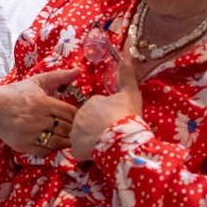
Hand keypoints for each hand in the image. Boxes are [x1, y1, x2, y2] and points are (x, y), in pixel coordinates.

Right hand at [0, 68, 80, 155]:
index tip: (80, 115)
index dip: (78, 115)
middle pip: (66, 128)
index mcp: (41, 103)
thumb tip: (79, 70)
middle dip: (74, 128)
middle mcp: (35, 120)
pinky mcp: (23, 146)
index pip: (70, 113)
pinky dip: (53, 148)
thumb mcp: (37, 81)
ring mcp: (28, 135)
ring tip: (68, 135)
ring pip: (58, 142)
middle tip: (78, 127)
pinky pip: (46, 151)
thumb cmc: (17, 93)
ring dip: (66, 140)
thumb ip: (59, 76)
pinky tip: (54, 141)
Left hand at [68, 41, 141, 160]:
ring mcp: (76, 133)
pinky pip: (80, 152)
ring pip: (82, 137)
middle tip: (111, 134)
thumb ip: (127, 74)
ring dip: (91, 140)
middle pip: (87, 122)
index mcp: (92, 102)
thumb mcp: (131, 93)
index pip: (96, 109)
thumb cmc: (127, 115)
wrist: (123, 139)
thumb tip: (126, 53)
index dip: (107, 116)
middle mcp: (80, 116)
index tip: (116, 121)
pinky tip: (99, 153)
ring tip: (106, 144)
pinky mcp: (76, 149)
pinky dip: (87, 153)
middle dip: (97, 127)